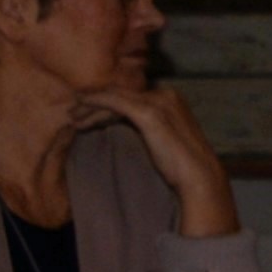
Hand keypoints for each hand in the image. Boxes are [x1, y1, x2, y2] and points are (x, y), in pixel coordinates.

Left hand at [69, 77, 238, 237]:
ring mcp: (158, 102)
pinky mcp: (148, 112)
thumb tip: (126, 126)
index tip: (88, 113)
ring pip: (115, 97)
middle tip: (74, 114)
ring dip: (90, 105)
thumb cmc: (183, 166)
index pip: (131, 96)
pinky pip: (114, 102)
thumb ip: (150, 127)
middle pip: (121, 94)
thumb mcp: (164, 139)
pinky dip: (94, 103)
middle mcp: (165, 94)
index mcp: (171, 99)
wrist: (199, 177)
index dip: (107, 103)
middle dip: (95, 103)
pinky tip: (79, 109)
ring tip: (73, 118)